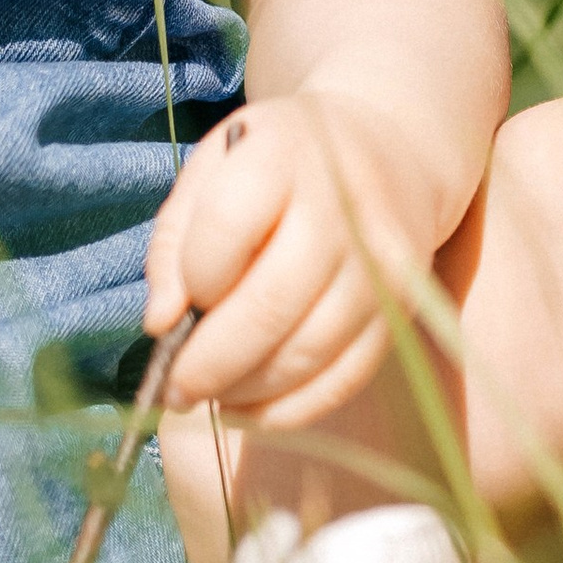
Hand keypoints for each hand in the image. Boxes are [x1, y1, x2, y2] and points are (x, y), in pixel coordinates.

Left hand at [143, 93, 458, 426]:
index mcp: (283, 155)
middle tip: (176, 388)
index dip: (193, 278)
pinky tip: (252, 407)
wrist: (386, 152)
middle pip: (271, 303)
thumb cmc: (277, 166)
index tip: (173, 306)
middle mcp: (342, 208)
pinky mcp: (401, 310)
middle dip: (211, 361)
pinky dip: (292, 409)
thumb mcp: (212, 170)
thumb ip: (173, 241)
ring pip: (309, 351)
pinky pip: (346, 378)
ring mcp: (381, 263)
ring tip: (211, 395)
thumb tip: (160, 324)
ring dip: (248, 390)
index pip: (227, 225)